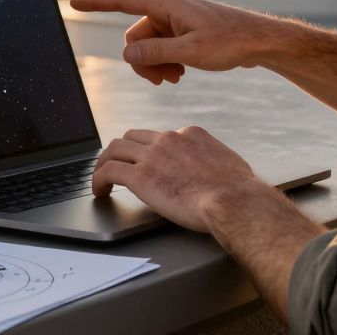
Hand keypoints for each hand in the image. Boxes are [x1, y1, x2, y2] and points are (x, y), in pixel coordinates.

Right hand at [69, 0, 274, 84]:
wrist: (259, 41)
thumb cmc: (230, 42)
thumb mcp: (190, 52)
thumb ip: (155, 52)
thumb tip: (127, 53)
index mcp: (167, 5)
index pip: (122, 1)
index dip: (96, 3)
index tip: (74, 3)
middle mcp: (169, 8)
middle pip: (136, 35)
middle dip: (143, 59)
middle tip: (162, 80)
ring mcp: (178, 19)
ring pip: (150, 44)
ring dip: (157, 63)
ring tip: (175, 79)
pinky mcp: (186, 29)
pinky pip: (163, 45)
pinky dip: (167, 61)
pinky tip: (181, 74)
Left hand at [91, 126, 270, 232]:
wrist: (235, 201)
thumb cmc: (239, 191)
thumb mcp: (230, 164)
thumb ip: (216, 162)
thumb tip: (218, 172)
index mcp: (190, 135)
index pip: (160, 136)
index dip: (149, 150)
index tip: (145, 163)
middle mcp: (168, 140)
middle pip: (133, 137)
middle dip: (122, 151)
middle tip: (116, 166)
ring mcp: (152, 156)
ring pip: (115, 149)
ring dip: (104, 163)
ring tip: (100, 178)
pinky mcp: (140, 176)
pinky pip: (108, 171)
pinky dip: (98, 179)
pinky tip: (99, 191)